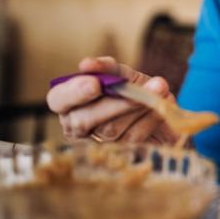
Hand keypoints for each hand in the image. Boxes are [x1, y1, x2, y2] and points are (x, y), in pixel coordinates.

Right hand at [46, 56, 178, 144]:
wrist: (161, 109)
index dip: (74, 93)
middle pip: (84, 120)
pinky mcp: (121, 153)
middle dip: (114, 104)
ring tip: (158, 89)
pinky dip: (149, 119)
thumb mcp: (123, 74)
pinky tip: (160, 107)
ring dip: (137, 108)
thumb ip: (108, 68)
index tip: (95, 84)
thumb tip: (87, 64)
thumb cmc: (133, 89)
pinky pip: (133, 137)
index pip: (58, 99)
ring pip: (111, 129)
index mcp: (70, 103)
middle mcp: (77, 126)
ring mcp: (98, 143)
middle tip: (137, 92)